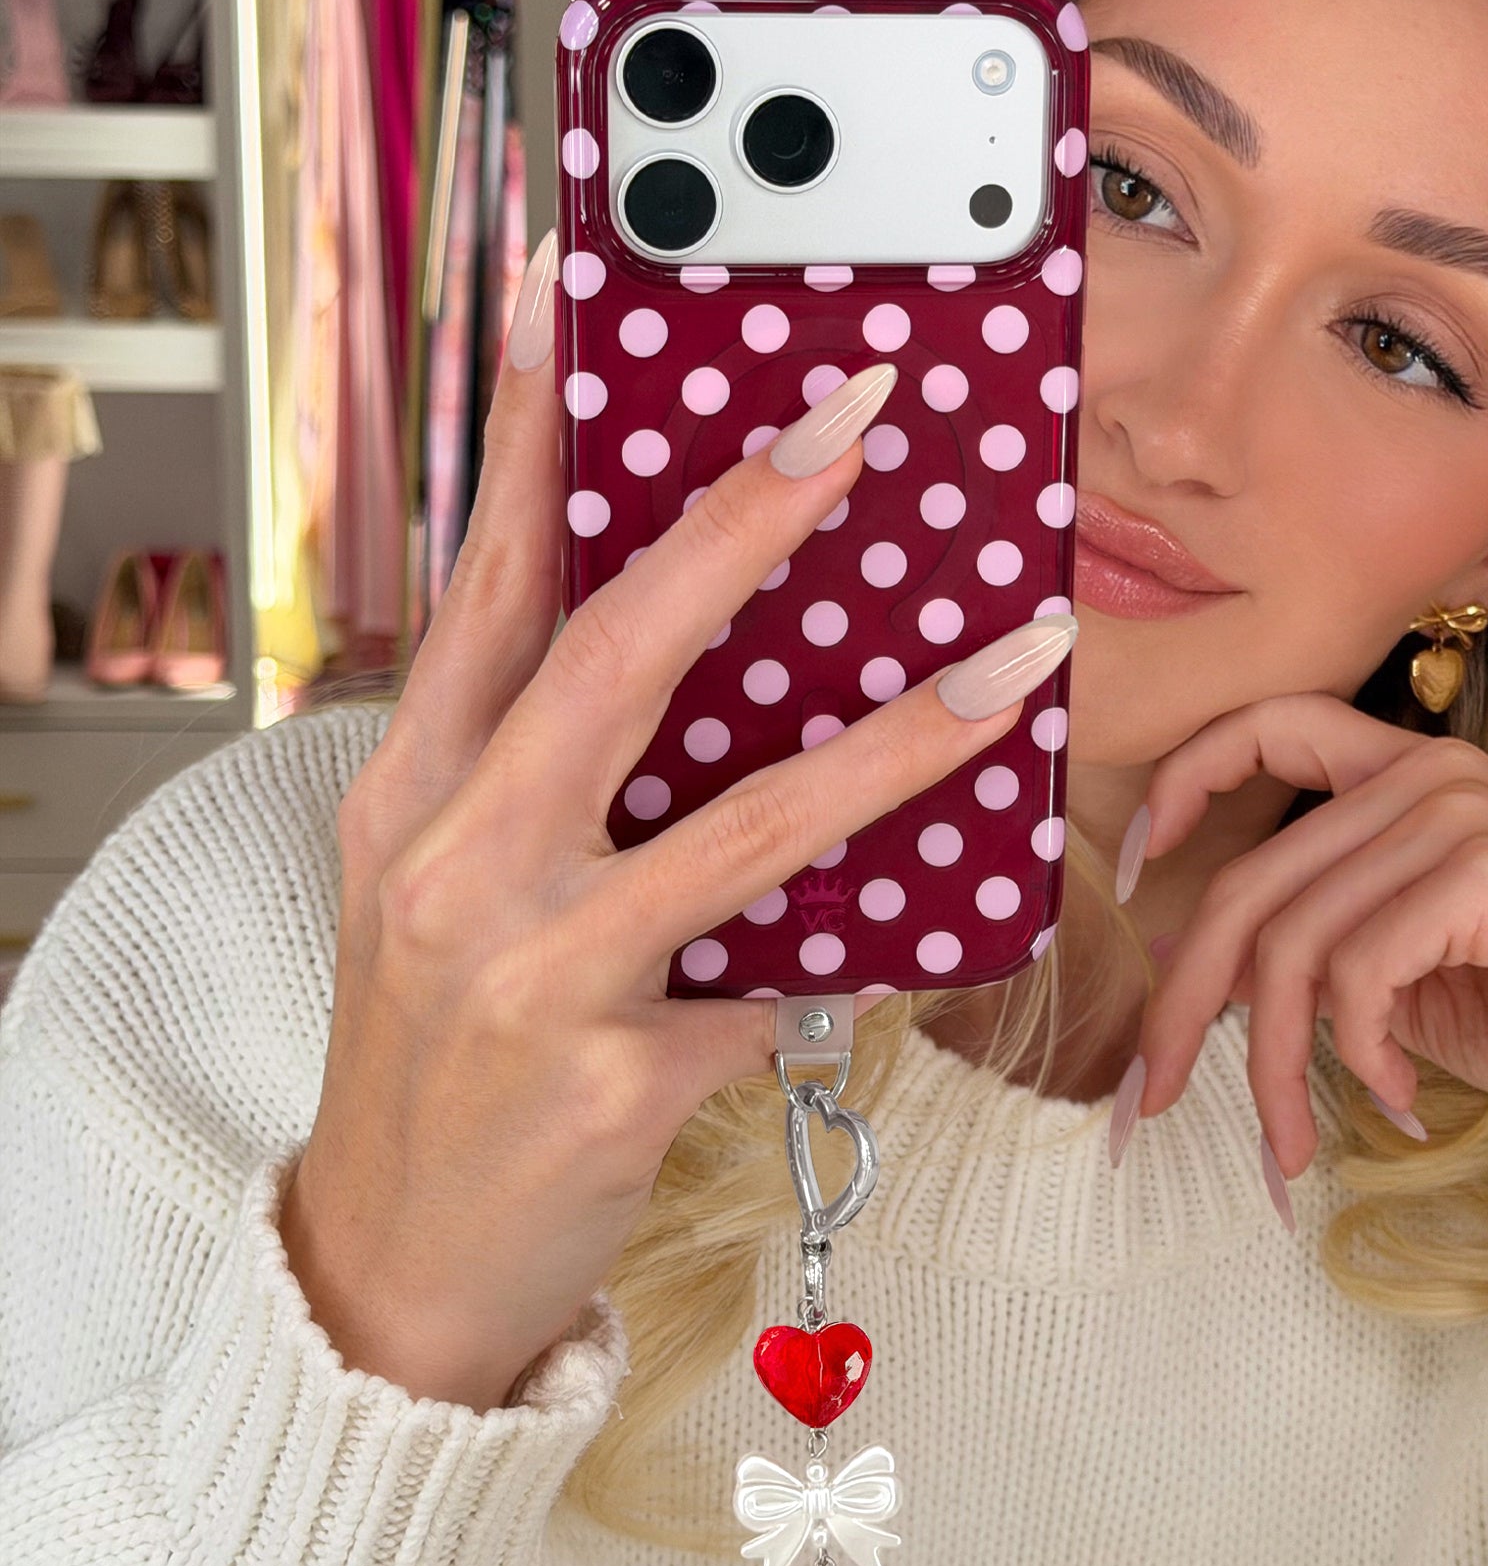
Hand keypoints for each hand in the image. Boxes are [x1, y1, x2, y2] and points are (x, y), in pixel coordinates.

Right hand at [281, 239, 1077, 1410]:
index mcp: (415, 795)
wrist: (391, 1264)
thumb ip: (546, 788)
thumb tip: (712, 702)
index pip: (484, 585)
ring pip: (745, 824)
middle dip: (746, 523)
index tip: (571, 301)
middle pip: (615, 654)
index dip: (534, 440)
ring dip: (901, 740)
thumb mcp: (448, 897)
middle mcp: (460, 861)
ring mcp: (532, 971)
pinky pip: (775, 999)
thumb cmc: (437, 1060)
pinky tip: (856, 978)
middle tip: (856, 420)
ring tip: (1018, 659)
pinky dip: (829, 980)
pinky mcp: (610, 1077)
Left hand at [1125, 694, 1487, 1183]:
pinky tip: (1400, 1101)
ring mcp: (1469, 816)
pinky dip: (1361, 1055)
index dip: (1186, 782)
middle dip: (1185, 1005)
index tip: (1139, 872)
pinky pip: (1359, 970)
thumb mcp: (1411, 982)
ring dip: (1277, 1067)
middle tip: (1152, 1098)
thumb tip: (1196, 967)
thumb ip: (1322, 949)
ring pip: (1295, 943)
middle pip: (1252, 882)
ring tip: (1289, 1149)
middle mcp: (1436, 775)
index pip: (1271, 724)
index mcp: (1415, 777)